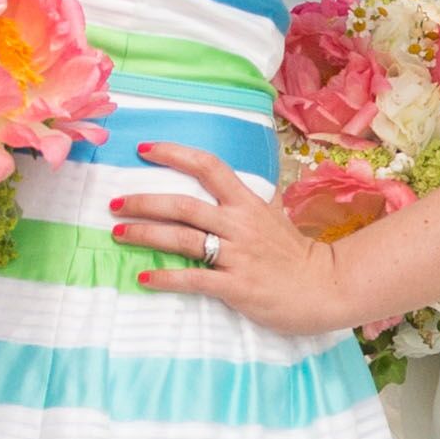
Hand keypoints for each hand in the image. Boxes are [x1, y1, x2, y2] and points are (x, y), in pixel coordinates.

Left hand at [109, 145, 361, 338]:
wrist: (325, 289)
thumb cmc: (295, 256)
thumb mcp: (272, 218)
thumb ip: (244, 206)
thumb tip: (218, 192)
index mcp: (248, 203)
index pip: (209, 166)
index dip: (174, 153)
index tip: (144, 149)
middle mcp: (239, 224)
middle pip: (183, 205)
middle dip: (143, 202)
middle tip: (114, 203)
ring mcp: (238, 255)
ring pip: (182, 239)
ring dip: (145, 234)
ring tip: (118, 233)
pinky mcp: (237, 287)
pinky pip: (193, 279)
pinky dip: (165, 277)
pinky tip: (144, 276)